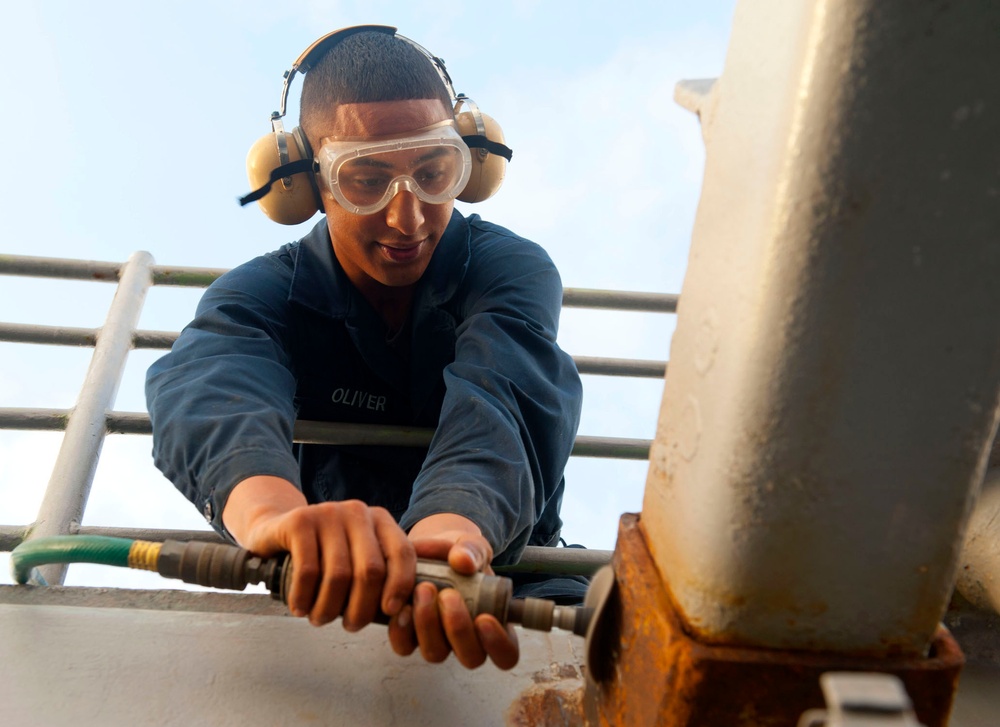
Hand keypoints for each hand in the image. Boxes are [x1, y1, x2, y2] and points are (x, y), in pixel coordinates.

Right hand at [222, 476, 415, 628]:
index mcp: (379, 520)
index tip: (389, 611)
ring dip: (329, 608)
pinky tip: (300, 608)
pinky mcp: (300, 521)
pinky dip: (304, 597)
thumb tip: (401, 611)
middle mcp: (357, 512)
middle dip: (361, 607)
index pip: (402, 553)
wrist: (275, 528)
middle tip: (350, 625)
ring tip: (320, 619)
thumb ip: (379, 574)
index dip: (400, 585)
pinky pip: (308, 570)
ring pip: (339, 575)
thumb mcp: (356, 555)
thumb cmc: (322, 553)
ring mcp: (328, 513)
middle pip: (371, 570)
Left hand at [387, 514, 519, 669]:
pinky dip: (401, 628)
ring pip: (435, 653)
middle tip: (448, 595)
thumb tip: (462, 560)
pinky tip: (402, 604)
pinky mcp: (410, 637)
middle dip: (458, 629)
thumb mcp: (472, 546)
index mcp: (493, 623)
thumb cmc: (459, 554)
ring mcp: (438, 641)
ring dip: (428, 625)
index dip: (498, 644)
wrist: (429, 551)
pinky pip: (405, 646)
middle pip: (470, 657)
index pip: (507, 653)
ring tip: (423, 588)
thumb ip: (472, 551)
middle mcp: (467, 640)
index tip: (484, 618)